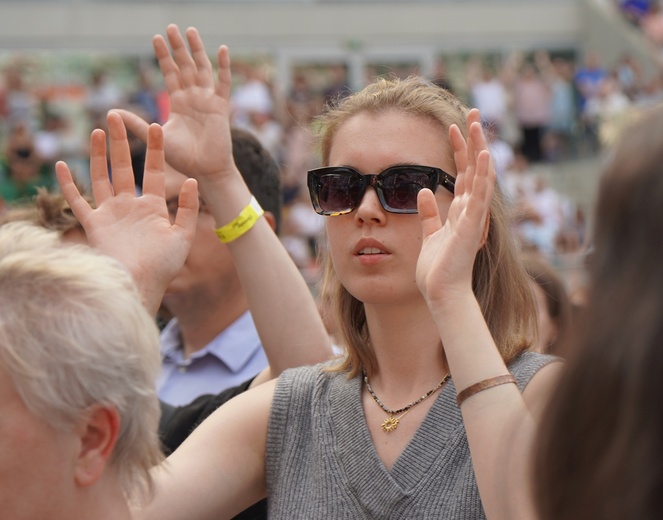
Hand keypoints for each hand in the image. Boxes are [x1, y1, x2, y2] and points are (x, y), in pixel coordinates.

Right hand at [56, 111, 198, 313]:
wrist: (141, 284)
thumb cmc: (164, 265)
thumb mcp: (183, 235)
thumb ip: (188, 209)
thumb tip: (194, 181)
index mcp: (153, 207)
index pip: (153, 171)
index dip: (155, 150)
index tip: (156, 126)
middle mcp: (130, 206)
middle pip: (124, 168)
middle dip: (121, 142)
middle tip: (117, 116)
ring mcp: (111, 214)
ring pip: (101, 177)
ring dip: (98, 155)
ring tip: (97, 131)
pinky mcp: (94, 224)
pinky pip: (78, 201)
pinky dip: (68, 185)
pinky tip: (61, 166)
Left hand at [117, 24, 234, 185]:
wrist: (203, 170)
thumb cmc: (182, 158)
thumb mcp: (155, 135)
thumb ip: (135, 123)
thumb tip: (111, 112)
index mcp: (179, 103)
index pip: (170, 73)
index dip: (164, 56)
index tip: (156, 38)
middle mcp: (193, 97)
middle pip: (185, 66)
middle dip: (178, 47)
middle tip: (171, 27)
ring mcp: (208, 100)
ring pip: (202, 68)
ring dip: (197, 50)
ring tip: (189, 31)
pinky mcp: (220, 106)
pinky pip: (223, 83)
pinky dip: (224, 66)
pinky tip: (223, 49)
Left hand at [416, 108, 495, 306]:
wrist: (442, 294)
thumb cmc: (437, 269)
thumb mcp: (429, 235)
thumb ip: (428, 213)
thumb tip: (422, 190)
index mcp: (460, 212)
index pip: (462, 173)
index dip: (460, 149)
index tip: (455, 125)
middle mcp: (470, 211)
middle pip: (472, 168)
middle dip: (472, 139)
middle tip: (472, 111)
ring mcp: (472, 217)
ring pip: (479, 176)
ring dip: (478, 149)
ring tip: (476, 122)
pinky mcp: (471, 227)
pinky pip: (477, 197)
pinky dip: (482, 176)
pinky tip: (483, 155)